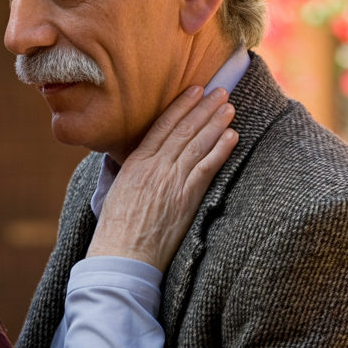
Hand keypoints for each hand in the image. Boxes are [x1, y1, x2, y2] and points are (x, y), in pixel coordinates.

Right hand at [87, 86, 237, 271]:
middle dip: (203, 108)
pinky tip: (232, 136)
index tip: (195, 91)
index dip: (181, 106)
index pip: (162, 126)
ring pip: (197, 144)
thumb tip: (144, 159)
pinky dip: (220, 149)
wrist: (121, 256)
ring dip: (215, 122)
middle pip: (183, 130)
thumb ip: (134, 171)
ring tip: (228, 107)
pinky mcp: (185, 198)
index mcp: (135, 163)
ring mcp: (171, 181)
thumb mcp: (118, 191)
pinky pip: (206, 168)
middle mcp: (154, 167)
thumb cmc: (116, 230)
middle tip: (220, 91)